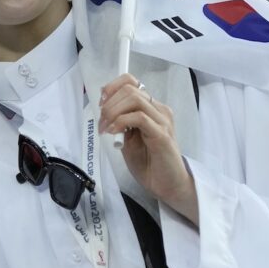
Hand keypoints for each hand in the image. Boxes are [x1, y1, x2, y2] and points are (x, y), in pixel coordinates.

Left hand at [99, 74, 198, 225]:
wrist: (168, 185)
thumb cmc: (148, 163)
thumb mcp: (127, 138)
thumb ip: (119, 122)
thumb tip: (104, 108)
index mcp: (151, 108)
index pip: (131, 82)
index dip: (112, 87)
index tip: (101, 103)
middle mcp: (159, 110)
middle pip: (129, 89)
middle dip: (109, 103)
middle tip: (101, 122)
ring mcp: (162, 120)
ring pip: (134, 98)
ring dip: (113, 111)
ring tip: (106, 128)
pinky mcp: (162, 134)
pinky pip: (139, 117)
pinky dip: (121, 122)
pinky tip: (114, 133)